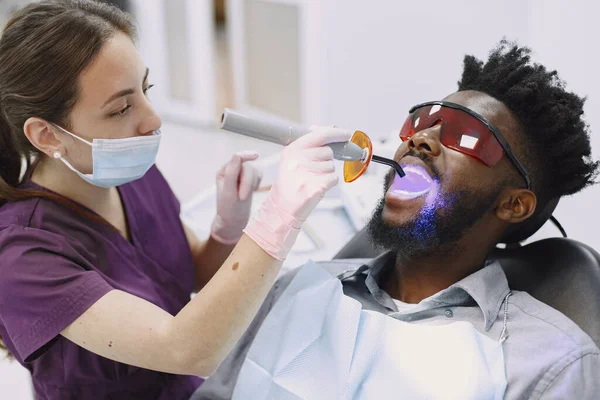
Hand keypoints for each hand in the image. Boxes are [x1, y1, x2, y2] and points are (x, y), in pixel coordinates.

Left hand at [210, 151, 262, 244]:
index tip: (256, 156)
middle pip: (247, 167)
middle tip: (243, 197)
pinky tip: (253, 191)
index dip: (246, 155)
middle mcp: (232, 172)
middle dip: (247, 181)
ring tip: (245, 196)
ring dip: (252, 183)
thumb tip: (237, 155)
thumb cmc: (228, 209)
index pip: (236, 159)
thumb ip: (232, 173)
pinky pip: (258, 176)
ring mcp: (241, 176)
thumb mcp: (228, 191)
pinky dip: (257, 183)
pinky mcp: (249, 181)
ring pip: (254, 171)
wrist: (235, 222)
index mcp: (223, 172)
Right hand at [244, 126, 350, 259]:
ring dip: (326, 173)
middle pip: (328, 152)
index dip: (336, 133)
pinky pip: (334, 178)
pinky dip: (329, 183)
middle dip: (325, 160)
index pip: (319, 135)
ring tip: (311, 180)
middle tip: (312, 171)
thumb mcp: (292, 160)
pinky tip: (316, 187)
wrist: (282, 208)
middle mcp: (298, 160)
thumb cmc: (290, 183)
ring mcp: (307, 174)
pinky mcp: (316, 187)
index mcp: (292, 150)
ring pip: (332, 166)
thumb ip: (311, 144)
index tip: (346, 133)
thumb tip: (331, 128)